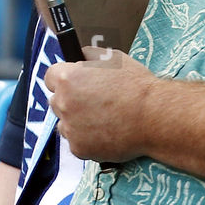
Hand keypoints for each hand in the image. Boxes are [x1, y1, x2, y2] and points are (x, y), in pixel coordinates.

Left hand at [46, 47, 159, 162]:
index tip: (72, 82)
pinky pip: (77, 142)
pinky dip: (88, 139)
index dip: (62, 79)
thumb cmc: (136, 86)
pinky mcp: (79, 148)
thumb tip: (79, 56)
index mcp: (67, 78)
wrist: (153, 116)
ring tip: (102, 119)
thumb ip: (89, 56)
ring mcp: (70, 128)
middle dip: (70, 100)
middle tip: (92, 102)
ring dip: (76, 121)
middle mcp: (63, 103)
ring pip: (65, 124)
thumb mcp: (112, 58)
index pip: (50, 77)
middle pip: (56, 101)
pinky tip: (106, 133)